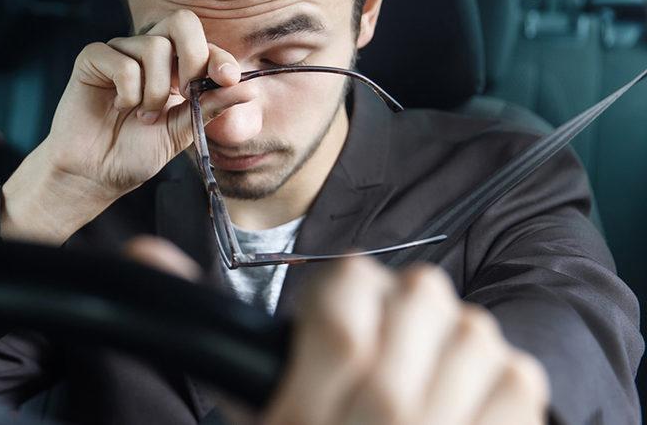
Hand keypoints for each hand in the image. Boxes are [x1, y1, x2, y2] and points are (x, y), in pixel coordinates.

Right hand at [1, 10, 242, 243]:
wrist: (95, 174)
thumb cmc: (134, 152)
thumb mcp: (181, 131)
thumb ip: (209, 107)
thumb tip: (249, 89)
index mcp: (174, 67)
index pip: (203, 44)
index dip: (218, 57)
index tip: (227, 79)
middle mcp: (148, 52)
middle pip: (181, 22)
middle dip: (192, 57)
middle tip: (184, 93)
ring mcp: (120, 52)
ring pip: (154, 47)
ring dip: (155, 91)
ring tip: (143, 115)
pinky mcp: (93, 58)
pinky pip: (122, 61)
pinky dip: (128, 91)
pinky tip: (120, 106)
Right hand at [124, 238, 549, 424]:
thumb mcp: (245, 415)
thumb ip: (209, 336)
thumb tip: (140, 253)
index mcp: (309, 404)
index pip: (348, 289)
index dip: (344, 291)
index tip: (338, 314)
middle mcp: (383, 414)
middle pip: (421, 295)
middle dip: (400, 310)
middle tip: (384, 345)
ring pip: (475, 328)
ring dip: (452, 345)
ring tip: (426, 376)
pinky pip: (521, 377)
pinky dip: (498, 382)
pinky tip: (466, 403)